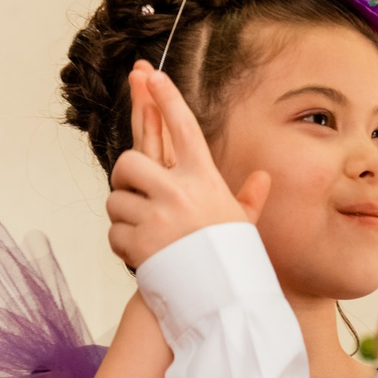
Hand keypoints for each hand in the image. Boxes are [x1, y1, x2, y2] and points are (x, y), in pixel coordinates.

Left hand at [105, 63, 267, 272]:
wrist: (222, 301)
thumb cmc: (231, 260)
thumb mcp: (241, 225)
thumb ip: (248, 200)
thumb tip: (263, 178)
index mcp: (204, 180)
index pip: (181, 127)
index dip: (165, 98)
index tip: (150, 76)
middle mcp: (179, 192)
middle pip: (131, 160)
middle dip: (125, 175)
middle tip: (133, 189)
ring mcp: (157, 217)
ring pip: (116, 198)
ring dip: (123, 215)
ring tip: (145, 232)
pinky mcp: (139, 243)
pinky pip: (114, 232)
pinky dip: (122, 244)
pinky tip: (142, 254)